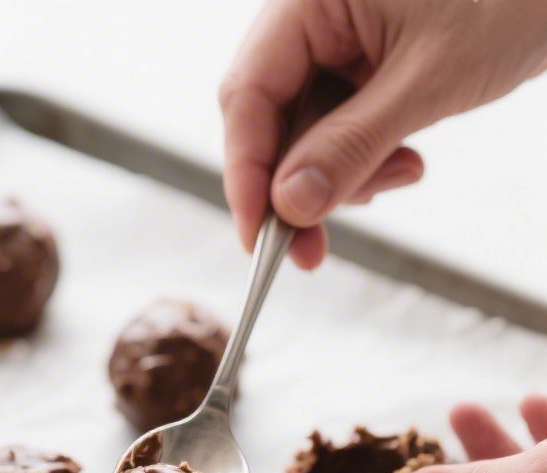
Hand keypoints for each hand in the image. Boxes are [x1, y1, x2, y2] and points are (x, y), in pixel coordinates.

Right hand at [220, 0, 546, 268]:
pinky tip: (407, 158)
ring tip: (403, 172)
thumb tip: (290, 206)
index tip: (259, 238)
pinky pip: (338, 124)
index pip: (247, 95)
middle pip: (269, 118)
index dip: (246, 174)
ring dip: (342, 174)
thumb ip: (351, 146)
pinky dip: (365, 157)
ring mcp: (337, 37)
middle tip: (313, 247)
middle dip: (297, 185)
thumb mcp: (426, 82)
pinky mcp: (362, 60)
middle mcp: (312, 13)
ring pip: (305, 130)